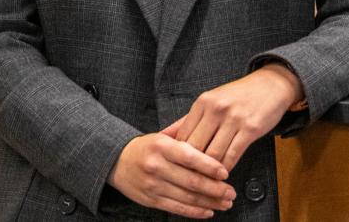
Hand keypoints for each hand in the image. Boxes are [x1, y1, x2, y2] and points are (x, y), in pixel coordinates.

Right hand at [107, 132, 235, 217]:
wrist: (117, 161)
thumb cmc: (147, 148)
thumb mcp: (163, 136)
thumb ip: (186, 138)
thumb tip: (214, 143)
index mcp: (161, 146)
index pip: (190, 157)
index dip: (210, 166)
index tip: (225, 173)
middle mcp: (156, 166)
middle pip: (191, 181)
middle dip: (215, 189)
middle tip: (231, 192)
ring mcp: (153, 185)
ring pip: (187, 197)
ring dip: (210, 202)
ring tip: (225, 202)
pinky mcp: (151, 200)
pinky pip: (177, 208)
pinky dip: (195, 211)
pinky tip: (208, 210)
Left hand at [161, 65, 302, 172]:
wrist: (270, 85)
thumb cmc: (237, 96)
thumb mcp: (210, 101)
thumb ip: (187, 120)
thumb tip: (164, 135)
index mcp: (203, 102)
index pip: (183, 135)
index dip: (179, 156)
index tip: (178, 168)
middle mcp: (216, 109)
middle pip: (196, 147)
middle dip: (192, 167)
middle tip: (190, 180)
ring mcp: (234, 119)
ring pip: (214, 155)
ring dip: (209, 171)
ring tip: (206, 180)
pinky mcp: (250, 129)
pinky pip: (233, 155)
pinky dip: (225, 168)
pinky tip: (223, 174)